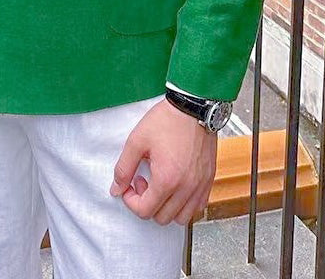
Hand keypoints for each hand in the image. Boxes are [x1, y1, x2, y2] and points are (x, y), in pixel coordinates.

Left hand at [109, 97, 216, 224]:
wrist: (193, 106)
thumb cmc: (167, 120)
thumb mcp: (136, 141)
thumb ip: (124, 168)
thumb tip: (116, 189)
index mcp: (167, 180)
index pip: (144, 210)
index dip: (131, 200)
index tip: (130, 184)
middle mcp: (186, 188)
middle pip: (162, 218)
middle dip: (147, 203)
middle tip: (144, 180)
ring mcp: (200, 185)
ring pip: (181, 217)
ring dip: (167, 207)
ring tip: (161, 184)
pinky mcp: (209, 179)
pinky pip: (198, 207)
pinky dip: (185, 204)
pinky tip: (177, 186)